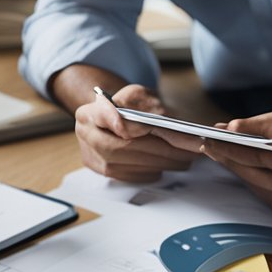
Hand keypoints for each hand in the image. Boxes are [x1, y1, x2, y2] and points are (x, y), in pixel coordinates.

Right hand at [73, 84, 200, 182]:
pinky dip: (153, 170)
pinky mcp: (105, 173)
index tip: (123, 125)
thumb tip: (147, 126)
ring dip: (160, 163)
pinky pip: (131, 176)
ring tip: (184, 159)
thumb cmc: (131, 107)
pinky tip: (168, 164)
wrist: (121, 120)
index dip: (110, 120)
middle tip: (184, 152)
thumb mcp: (138, 95)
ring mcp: (93, 157)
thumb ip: (141, 104)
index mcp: (90, 112)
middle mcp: (86, 135)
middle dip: (156, 151)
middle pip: (119, 147)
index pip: (99, 115)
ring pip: (127, 165)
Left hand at [201, 112, 271, 219]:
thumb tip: (230, 128)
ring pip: (269, 192)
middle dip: (235, 162)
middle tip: (210, 147)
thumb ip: (263, 125)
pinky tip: (242, 173)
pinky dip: (257, 187)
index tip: (218, 139)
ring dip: (242, 175)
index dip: (245, 150)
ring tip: (221, 157)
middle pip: (269, 177)